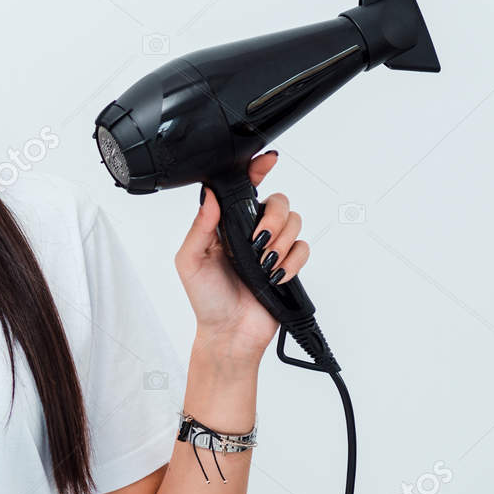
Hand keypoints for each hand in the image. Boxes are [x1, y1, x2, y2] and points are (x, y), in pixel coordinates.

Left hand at [174, 151, 308, 361]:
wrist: (229, 333)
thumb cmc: (206, 300)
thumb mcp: (190, 261)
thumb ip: (200, 227)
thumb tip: (209, 197)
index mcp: (225, 225)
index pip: (243, 188)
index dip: (256, 169)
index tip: (266, 161)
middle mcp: (250, 232)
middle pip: (277, 201)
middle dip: (273, 218)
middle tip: (258, 241)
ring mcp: (271, 247)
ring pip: (294, 221)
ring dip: (282, 241)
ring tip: (265, 264)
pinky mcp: (287, 264)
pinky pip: (304, 247)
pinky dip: (293, 260)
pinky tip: (276, 274)